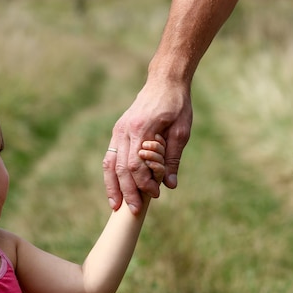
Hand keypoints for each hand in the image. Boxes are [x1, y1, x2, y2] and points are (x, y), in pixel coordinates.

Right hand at [103, 77, 192, 214]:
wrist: (164, 81)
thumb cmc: (176, 105)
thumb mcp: (182, 130)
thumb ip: (173, 158)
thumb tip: (170, 185)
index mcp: (141, 129)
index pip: (136, 165)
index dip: (144, 183)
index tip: (156, 194)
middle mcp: (125, 130)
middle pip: (121, 168)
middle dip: (127, 192)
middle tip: (134, 211)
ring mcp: (119, 130)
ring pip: (110, 164)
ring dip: (112, 186)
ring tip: (116, 206)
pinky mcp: (118, 131)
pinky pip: (110, 157)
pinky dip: (111, 174)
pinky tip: (114, 188)